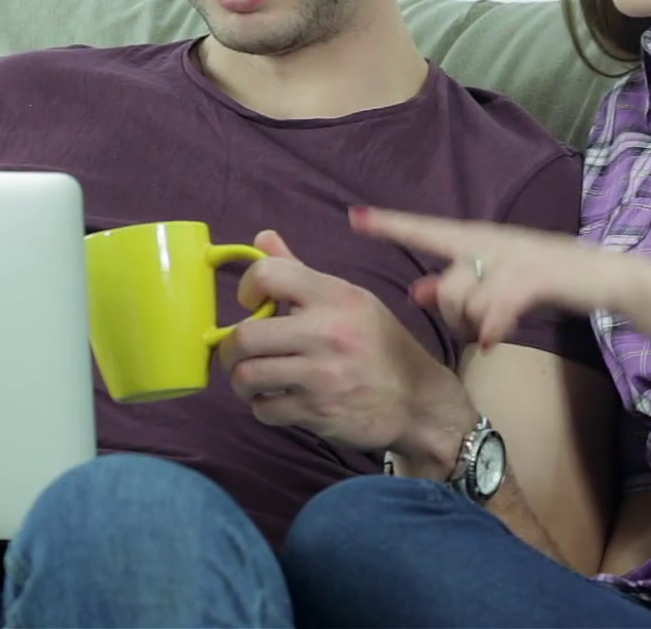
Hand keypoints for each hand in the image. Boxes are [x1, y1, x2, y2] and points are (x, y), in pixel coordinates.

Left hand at [217, 230, 459, 453]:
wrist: (419, 401)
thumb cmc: (382, 347)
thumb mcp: (352, 301)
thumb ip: (302, 273)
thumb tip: (262, 239)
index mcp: (337, 296)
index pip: (268, 274)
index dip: (246, 288)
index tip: (251, 304)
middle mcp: (328, 332)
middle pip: (244, 335)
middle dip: (230, 347)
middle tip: (241, 352)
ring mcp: (322, 374)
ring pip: (246, 376)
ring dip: (242, 380)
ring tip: (255, 379)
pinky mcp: (318, 411)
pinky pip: (264, 409)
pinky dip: (263, 406)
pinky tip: (277, 400)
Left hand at [348, 206, 646, 349]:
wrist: (601, 274)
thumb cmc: (546, 276)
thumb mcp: (496, 277)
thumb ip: (457, 283)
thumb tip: (416, 292)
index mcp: (478, 237)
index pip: (424, 229)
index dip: (389, 225)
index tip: (353, 217)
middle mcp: (489, 242)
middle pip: (444, 287)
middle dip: (452, 316)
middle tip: (477, 324)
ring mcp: (510, 259)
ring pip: (467, 303)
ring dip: (477, 325)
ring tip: (497, 326)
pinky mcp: (532, 278)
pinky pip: (493, 312)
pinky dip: (491, 330)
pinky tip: (495, 341)